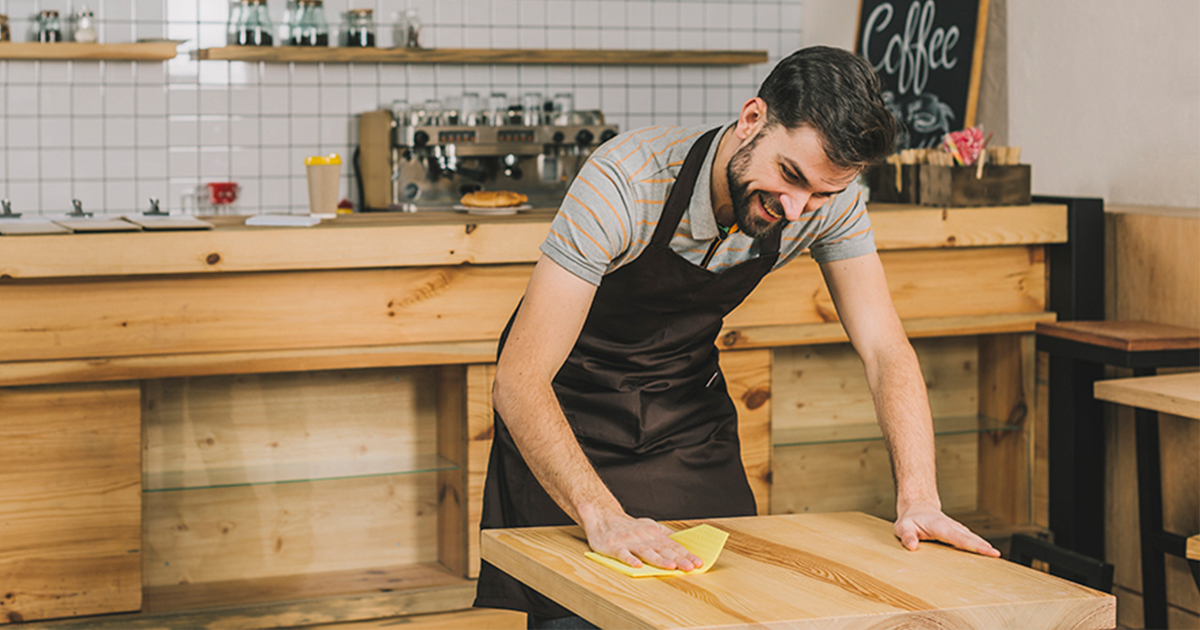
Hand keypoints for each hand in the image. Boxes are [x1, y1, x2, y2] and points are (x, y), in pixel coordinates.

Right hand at [584, 512, 702, 570]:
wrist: (602, 517)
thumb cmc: (628, 526)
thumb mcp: (649, 526)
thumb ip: (665, 534)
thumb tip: (684, 542)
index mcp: (653, 533)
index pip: (673, 545)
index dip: (686, 554)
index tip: (698, 563)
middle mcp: (643, 537)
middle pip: (663, 549)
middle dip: (678, 559)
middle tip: (690, 567)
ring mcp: (628, 542)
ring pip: (646, 551)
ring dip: (659, 559)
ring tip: (671, 567)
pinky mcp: (614, 546)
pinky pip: (622, 554)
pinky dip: (630, 559)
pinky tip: (638, 566)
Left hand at [894, 504, 1000, 557]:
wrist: (916, 507)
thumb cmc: (910, 519)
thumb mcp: (902, 527)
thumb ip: (907, 536)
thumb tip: (912, 546)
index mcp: (940, 526)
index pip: (960, 538)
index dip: (975, 545)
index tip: (989, 551)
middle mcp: (951, 526)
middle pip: (970, 538)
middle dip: (984, 547)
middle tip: (997, 556)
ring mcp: (955, 528)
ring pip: (972, 537)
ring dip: (983, 546)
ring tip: (996, 556)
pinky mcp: (956, 531)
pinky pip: (969, 538)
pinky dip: (978, 545)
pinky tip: (986, 552)